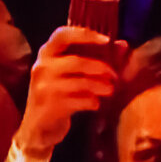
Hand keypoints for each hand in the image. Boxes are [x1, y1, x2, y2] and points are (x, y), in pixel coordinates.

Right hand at [16, 27, 124, 154]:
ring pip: (79, 82)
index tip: (106, 40)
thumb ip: (95, 56)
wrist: (37, 127)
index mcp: (46, 53)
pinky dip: (91, 101)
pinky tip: (95, 104)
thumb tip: (123, 44)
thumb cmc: (59, 93)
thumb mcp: (71, 73)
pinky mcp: (49, 107)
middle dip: (100, 68)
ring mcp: (43, 87)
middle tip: (115, 76)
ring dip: (100, 86)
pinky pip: (78, 101)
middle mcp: (41, 67)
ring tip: (110, 90)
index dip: (85, 34)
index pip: (62, 34)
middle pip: (77, 61)